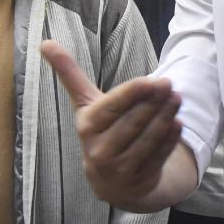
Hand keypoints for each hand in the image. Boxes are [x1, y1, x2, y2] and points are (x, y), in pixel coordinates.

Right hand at [40, 40, 182, 203]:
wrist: (110, 181)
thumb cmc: (100, 131)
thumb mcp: (85, 105)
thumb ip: (69, 75)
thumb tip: (45, 42)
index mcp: (88, 127)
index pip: (112, 107)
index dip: (133, 93)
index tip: (152, 80)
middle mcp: (100, 150)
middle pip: (133, 122)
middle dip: (154, 102)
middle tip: (170, 84)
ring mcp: (120, 168)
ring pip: (147, 139)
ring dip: (165, 117)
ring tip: (178, 98)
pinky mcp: (139, 180)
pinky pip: (157, 156)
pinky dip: (169, 139)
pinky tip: (178, 122)